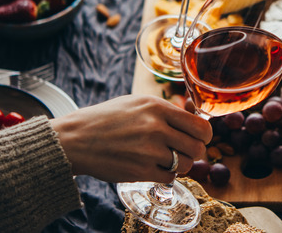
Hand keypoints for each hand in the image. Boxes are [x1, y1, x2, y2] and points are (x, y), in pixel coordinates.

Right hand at [51, 95, 211, 183]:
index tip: (200, 138)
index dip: (204, 135)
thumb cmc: (107, 119)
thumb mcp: (137, 103)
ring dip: (179, 164)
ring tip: (165, 159)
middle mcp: (156, 127)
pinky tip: (154, 167)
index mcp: (157, 107)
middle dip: (194, 152)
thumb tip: (194, 118)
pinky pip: (169, 177)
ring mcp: (149, 151)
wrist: (77, 138)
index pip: (200, 126)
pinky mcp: (141, 171)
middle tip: (183, 151)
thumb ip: (165, 110)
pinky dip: (166, 175)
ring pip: (185, 164)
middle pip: (197, 147)